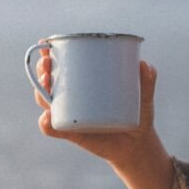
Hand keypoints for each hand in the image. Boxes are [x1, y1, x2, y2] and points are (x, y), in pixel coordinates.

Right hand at [35, 54, 162, 165]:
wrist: (137, 145)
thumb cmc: (138, 114)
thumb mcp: (144, 96)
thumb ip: (147, 81)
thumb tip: (145, 65)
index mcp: (84, 83)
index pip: (61, 66)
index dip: (49, 55)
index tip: (46, 44)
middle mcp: (71, 98)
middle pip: (48, 82)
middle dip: (42, 70)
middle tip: (47, 63)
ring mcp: (70, 116)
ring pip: (46, 102)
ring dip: (40, 92)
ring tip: (47, 84)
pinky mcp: (72, 134)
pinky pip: (53, 129)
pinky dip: (46, 124)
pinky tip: (47, 117)